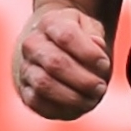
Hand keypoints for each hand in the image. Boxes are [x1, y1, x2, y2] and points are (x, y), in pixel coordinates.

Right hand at [16, 4, 111, 120]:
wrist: (55, 50)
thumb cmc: (79, 40)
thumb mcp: (91, 28)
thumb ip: (95, 35)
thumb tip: (97, 46)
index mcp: (50, 23)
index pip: (67, 36)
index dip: (89, 53)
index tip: (104, 63)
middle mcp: (32, 44)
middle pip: (55, 62)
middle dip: (83, 79)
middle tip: (100, 87)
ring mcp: (26, 68)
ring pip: (44, 84)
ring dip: (73, 96)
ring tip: (92, 98)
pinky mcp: (26, 91)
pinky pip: (37, 103)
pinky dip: (61, 108)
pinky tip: (79, 106)